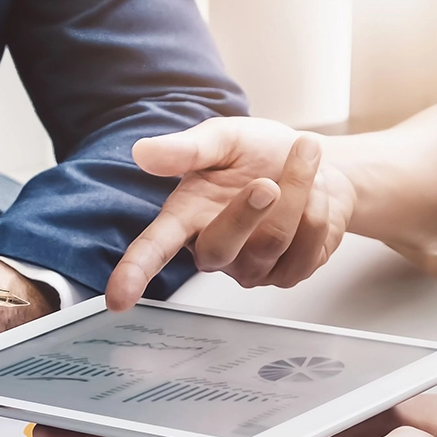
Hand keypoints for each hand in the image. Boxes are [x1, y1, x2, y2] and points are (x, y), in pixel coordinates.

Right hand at [106, 117, 356, 309]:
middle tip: (268, 180)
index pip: (154, 249)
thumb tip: (142, 152)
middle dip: (249, 210)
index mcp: (186, 216)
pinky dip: (320, 210)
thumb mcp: (223, 138)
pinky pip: (307, 250)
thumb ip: (187, 148)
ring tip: (303, 159)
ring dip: (299, 192)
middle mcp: (213, 250)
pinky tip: (314, 195)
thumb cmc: (259, 153)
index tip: (117, 299)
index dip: (134, 273)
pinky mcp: (286, 275)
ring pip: (273, 242)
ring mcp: (250, 268)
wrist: (314, 164)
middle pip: (221, 247)